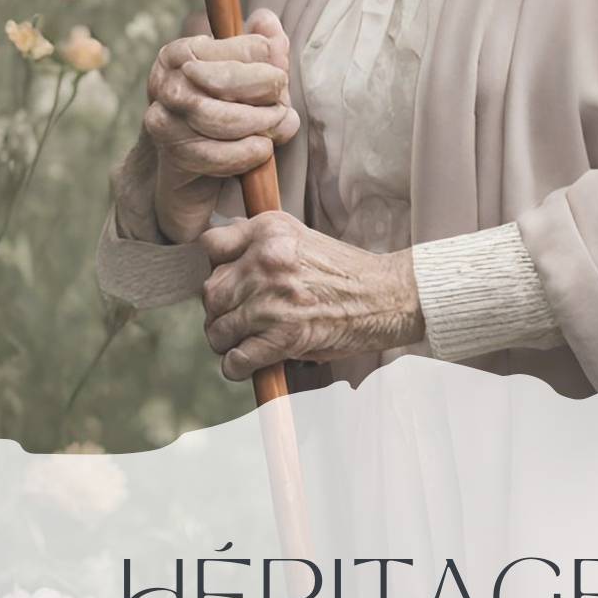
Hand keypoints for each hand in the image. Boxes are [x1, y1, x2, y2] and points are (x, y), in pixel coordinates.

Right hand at [141, 7, 299, 243]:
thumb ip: (263, 52)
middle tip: (282, 105)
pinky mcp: (171, 154)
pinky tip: (261, 150)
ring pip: (217, 117)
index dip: (267, 62)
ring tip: (275, 126)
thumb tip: (267, 20)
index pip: (235, 45)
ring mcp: (163, 119)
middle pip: (224, 79)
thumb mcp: (248, 82)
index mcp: (181, 53)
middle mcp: (166, 81)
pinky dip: (245, 153)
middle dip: (263, 93)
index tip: (280, 76)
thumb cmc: (222, 116)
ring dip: (259, 124)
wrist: (187, 170)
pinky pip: (214, 154)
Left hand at [199, 211, 425, 380]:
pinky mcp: (283, 337)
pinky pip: (235, 360)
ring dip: (227, 341)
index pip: (209, 246)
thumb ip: (260, 242)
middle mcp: (265, 261)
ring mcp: (272, 300)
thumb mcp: (300, 237)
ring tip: (246, 341)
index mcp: (269, 231)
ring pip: (217, 329)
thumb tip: (218, 260)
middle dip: (219, 310)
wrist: (388, 296)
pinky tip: (251, 362)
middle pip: (210, 293)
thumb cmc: (346, 272)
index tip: (228, 281)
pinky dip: (238, 367)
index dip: (214, 268)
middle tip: (239, 319)